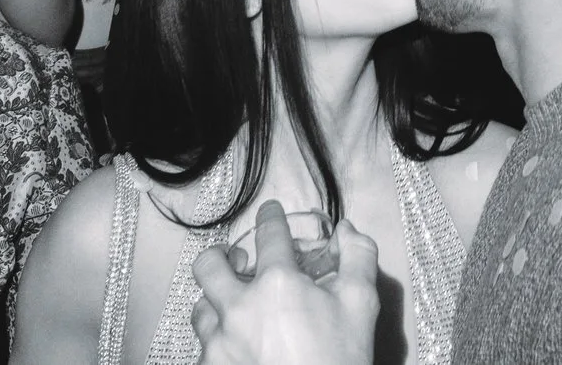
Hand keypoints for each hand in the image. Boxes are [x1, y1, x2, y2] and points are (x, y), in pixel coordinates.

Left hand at [189, 203, 379, 364]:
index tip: (270, 213)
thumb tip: (347, 232)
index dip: (270, 216)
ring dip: (216, 300)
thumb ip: (358, 256)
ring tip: (232, 303)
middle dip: (220, 255)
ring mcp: (220, 342)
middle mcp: (240, 308)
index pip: (269, 234)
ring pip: (200, 307)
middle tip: (233, 259)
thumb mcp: (361, 304)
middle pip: (209, 266)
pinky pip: (203, 345)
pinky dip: (217, 338)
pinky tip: (234, 342)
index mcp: (278, 284)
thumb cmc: (338, 362)